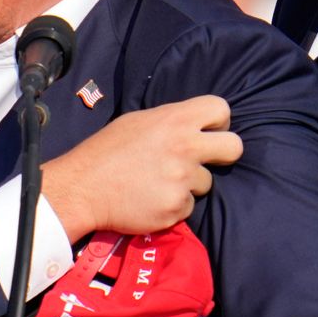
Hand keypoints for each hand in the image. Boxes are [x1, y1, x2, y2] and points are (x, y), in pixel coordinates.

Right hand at [41, 95, 241, 242]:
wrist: (83, 187)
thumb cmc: (107, 150)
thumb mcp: (138, 122)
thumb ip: (170, 122)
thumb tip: (193, 126)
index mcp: (175, 119)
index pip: (221, 109)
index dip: (217, 122)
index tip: (205, 132)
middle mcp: (185, 147)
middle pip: (235, 147)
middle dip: (224, 154)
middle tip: (204, 160)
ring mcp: (183, 179)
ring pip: (206, 182)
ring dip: (187, 184)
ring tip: (158, 182)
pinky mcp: (177, 207)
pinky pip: (187, 206)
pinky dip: (173, 205)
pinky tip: (150, 199)